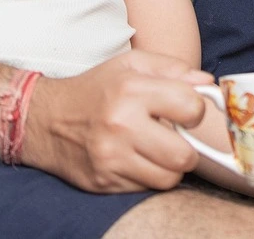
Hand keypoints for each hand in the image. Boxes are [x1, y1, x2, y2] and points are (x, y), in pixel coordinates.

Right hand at [17, 50, 210, 192]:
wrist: (45, 120)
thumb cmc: (95, 89)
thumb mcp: (131, 64)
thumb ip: (173, 68)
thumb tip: (208, 83)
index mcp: (132, 90)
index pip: (191, 108)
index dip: (196, 110)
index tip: (186, 111)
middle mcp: (121, 126)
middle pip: (184, 155)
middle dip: (188, 149)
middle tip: (176, 138)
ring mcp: (111, 158)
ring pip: (168, 178)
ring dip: (169, 166)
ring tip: (156, 150)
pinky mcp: (104, 182)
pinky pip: (145, 188)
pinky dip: (147, 176)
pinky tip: (135, 159)